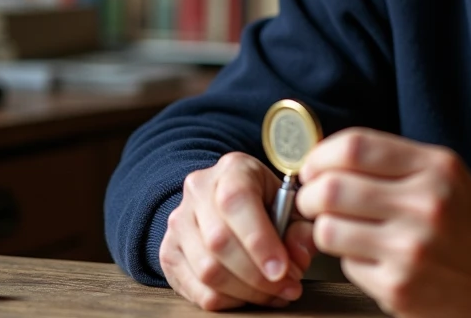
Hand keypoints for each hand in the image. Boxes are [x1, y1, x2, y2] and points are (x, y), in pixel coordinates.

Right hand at [159, 152, 316, 310]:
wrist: (224, 201)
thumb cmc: (265, 203)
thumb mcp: (291, 205)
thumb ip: (301, 228)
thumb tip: (299, 255)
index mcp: (232, 169)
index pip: (237, 200)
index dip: (260, 240)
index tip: (282, 270)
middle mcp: (199, 190)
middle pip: (219, 241)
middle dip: (257, 275)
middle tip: (287, 287)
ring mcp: (179, 222)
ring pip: (207, 269)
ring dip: (245, 292)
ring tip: (273, 294)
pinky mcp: (169, 253)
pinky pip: (196, 289)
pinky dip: (227, 301)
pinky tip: (248, 297)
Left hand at [296, 128, 470, 317]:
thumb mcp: (443, 171)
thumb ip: (389, 159)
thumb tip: (325, 160)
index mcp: (434, 168)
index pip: (354, 147)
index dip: (320, 155)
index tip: (315, 166)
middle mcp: (423, 206)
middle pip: (331, 189)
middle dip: (311, 194)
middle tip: (316, 200)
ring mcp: (410, 250)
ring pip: (328, 231)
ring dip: (325, 229)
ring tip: (343, 229)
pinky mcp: (399, 289)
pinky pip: (346, 266)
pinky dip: (351, 260)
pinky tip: (374, 257)